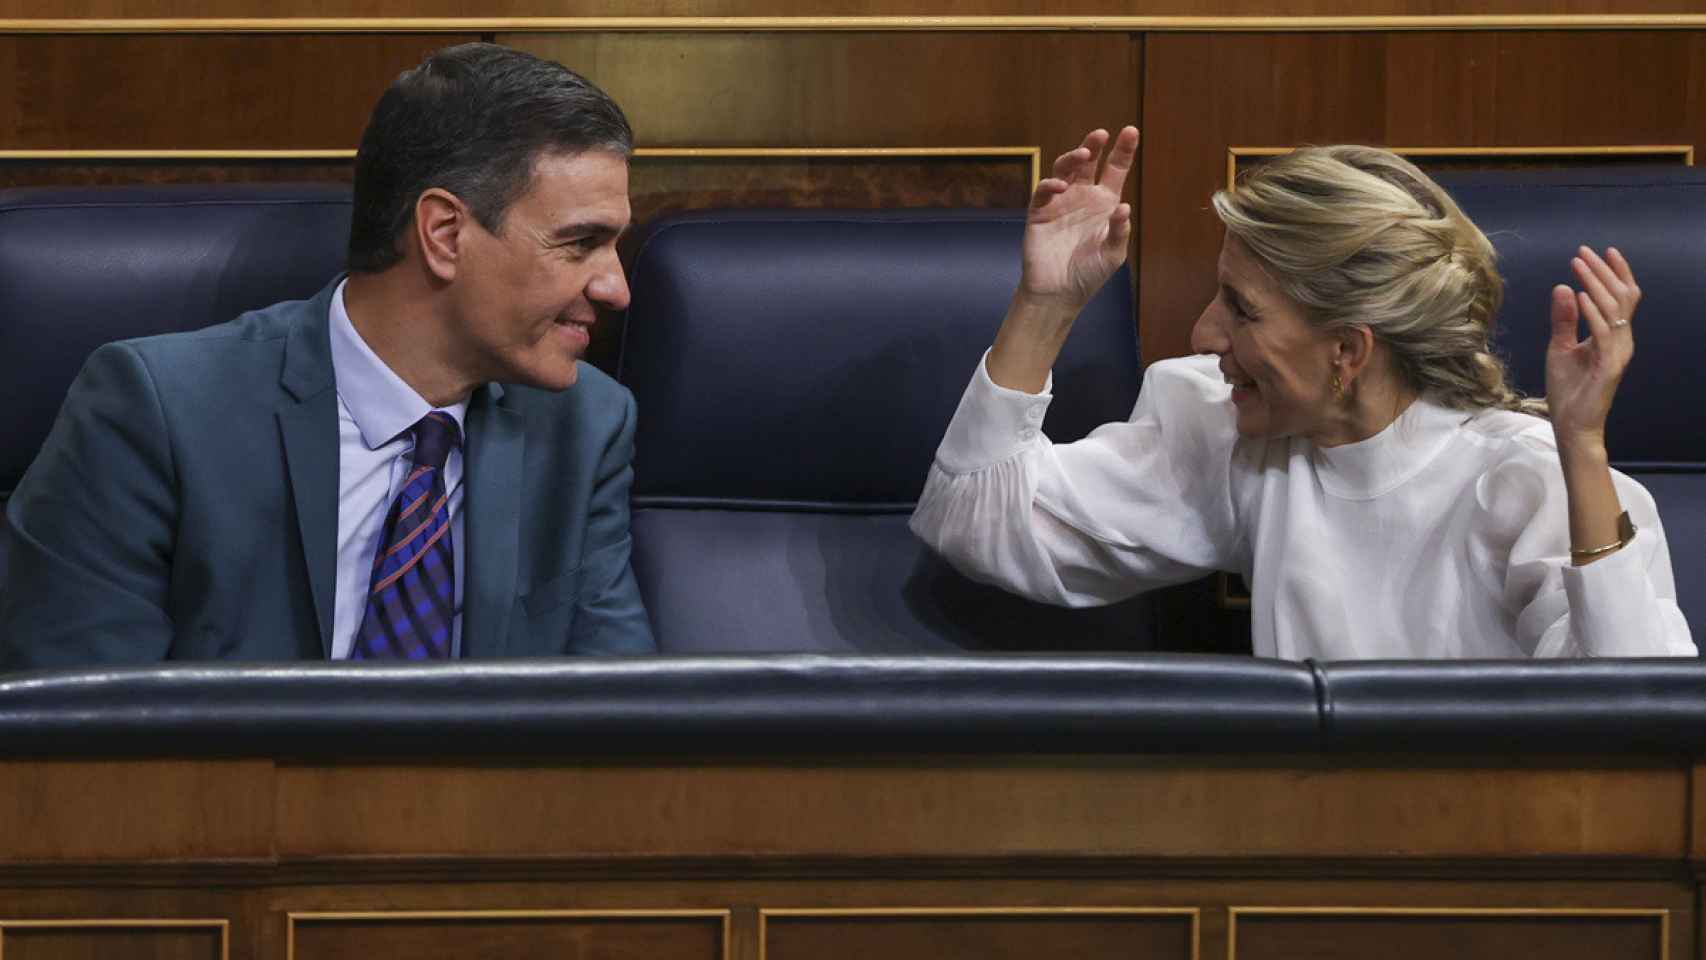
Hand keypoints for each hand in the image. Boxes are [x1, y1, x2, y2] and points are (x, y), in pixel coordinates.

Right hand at [1018, 126, 1137, 309]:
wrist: (1059, 292)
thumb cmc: (1089, 273)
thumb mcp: (1113, 254)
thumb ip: (1120, 231)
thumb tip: (1124, 207)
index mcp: (1104, 202)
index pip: (1115, 170)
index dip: (1123, 150)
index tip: (1131, 131)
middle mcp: (1082, 196)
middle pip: (1087, 163)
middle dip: (1093, 146)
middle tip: (1101, 134)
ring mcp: (1060, 202)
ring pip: (1064, 170)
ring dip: (1072, 158)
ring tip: (1083, 154)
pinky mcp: (1039, 212)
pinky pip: (1043, 191)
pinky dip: (1050, 185)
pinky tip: (1060, 186)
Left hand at [1546, 246, 1637, 456]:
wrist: (1572, 424)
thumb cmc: (1569, 389)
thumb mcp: (1560, 348)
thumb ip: (1564, 320)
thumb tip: (1564, 287)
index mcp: (1612, 335)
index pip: (1621, 297)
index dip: (1614, 272)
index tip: (1600, 251)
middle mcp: (1621, 340)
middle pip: (1620, 296)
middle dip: (1602, 271)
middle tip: (1582, 252)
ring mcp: (1618, 352)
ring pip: (1615, 309)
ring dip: (1595, 284)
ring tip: (1578, 266)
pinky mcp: (1609, 366)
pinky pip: (1603, 333)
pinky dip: (1592, 313)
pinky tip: (1578, 296)